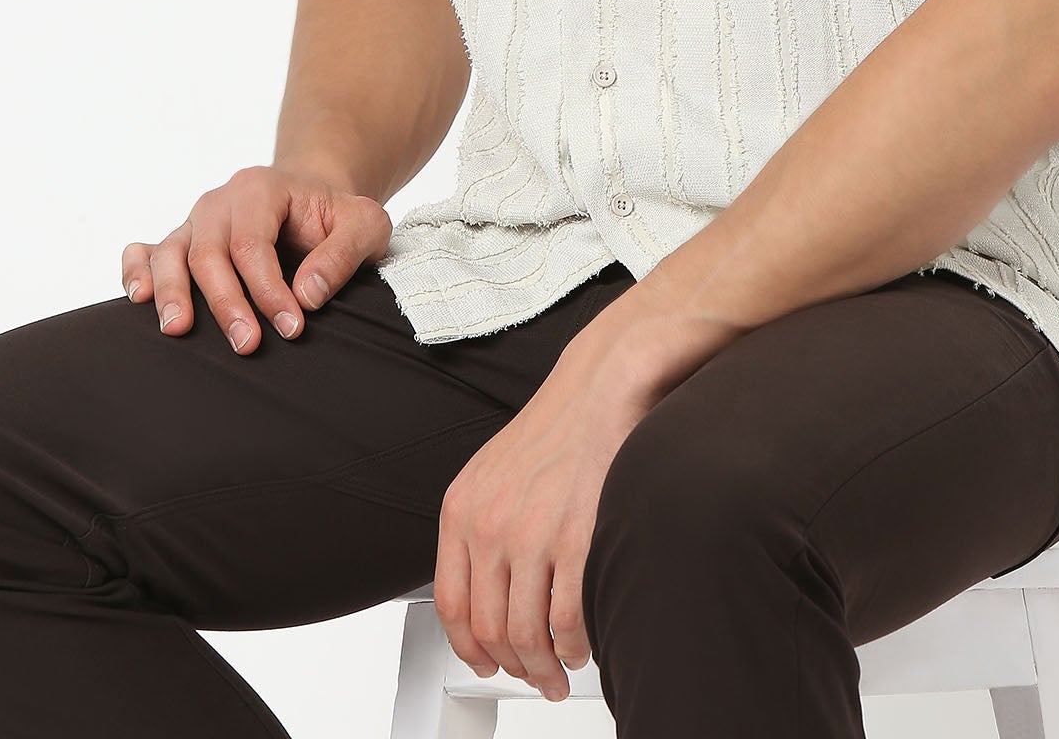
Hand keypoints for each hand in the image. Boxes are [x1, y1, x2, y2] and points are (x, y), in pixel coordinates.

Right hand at [121, 166, 391, 353]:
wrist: (314, 202)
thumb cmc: (338, 217)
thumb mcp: (365, 225)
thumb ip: (344, 253)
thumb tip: (308, 295)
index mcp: (261, 188)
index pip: (253, 243)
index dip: (268, 289)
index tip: (291, 327)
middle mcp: (219, 202)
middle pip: (209, 253)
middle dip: (226, 303)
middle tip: (247, 346)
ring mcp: (195, 222)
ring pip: (171, 255)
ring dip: (172, 294)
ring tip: (177, 331)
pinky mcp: (180, 242)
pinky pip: (145, 251)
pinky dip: (135, 272)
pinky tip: (138, 299)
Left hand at [434, 315, 680, 701]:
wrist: (606, 380)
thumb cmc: (562, 420)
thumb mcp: (496, 468)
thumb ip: (483, 523)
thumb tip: (488, 583)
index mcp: (463, 509)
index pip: (452, 605)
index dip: (470, 647)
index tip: (487, 661)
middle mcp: (490, 525)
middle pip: (489, 629)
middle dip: (514, 666)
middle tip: (535, 677)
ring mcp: (533, 533)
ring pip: (527, 633)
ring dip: (545, 665)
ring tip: (561, 669)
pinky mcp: (577, 537)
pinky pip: (568, 617)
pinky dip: (576, 644)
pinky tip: (584, 642)